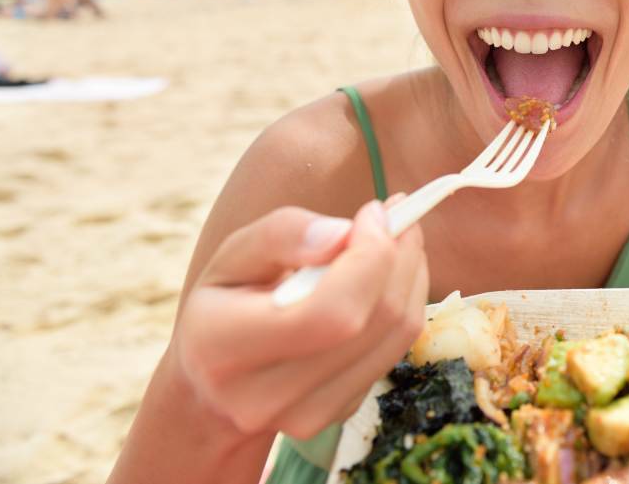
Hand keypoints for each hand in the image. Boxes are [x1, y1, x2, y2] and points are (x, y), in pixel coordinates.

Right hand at [173, 197, 428, 439]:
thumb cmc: (227, 301)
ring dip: (411, 275)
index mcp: (221, 346)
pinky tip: (388, 277)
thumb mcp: (234, 255)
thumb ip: (280, 235)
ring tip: (397, 239)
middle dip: (399, 257)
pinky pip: (397, 349)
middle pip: (371, 321)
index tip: (374, 212)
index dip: (369, 257)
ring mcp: (306, 416)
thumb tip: (342, 233)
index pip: (328, 312)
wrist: (217, 382)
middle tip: (400, 216)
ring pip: (396, 334)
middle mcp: (263, 396)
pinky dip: (406, 302)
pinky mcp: (340, 414)